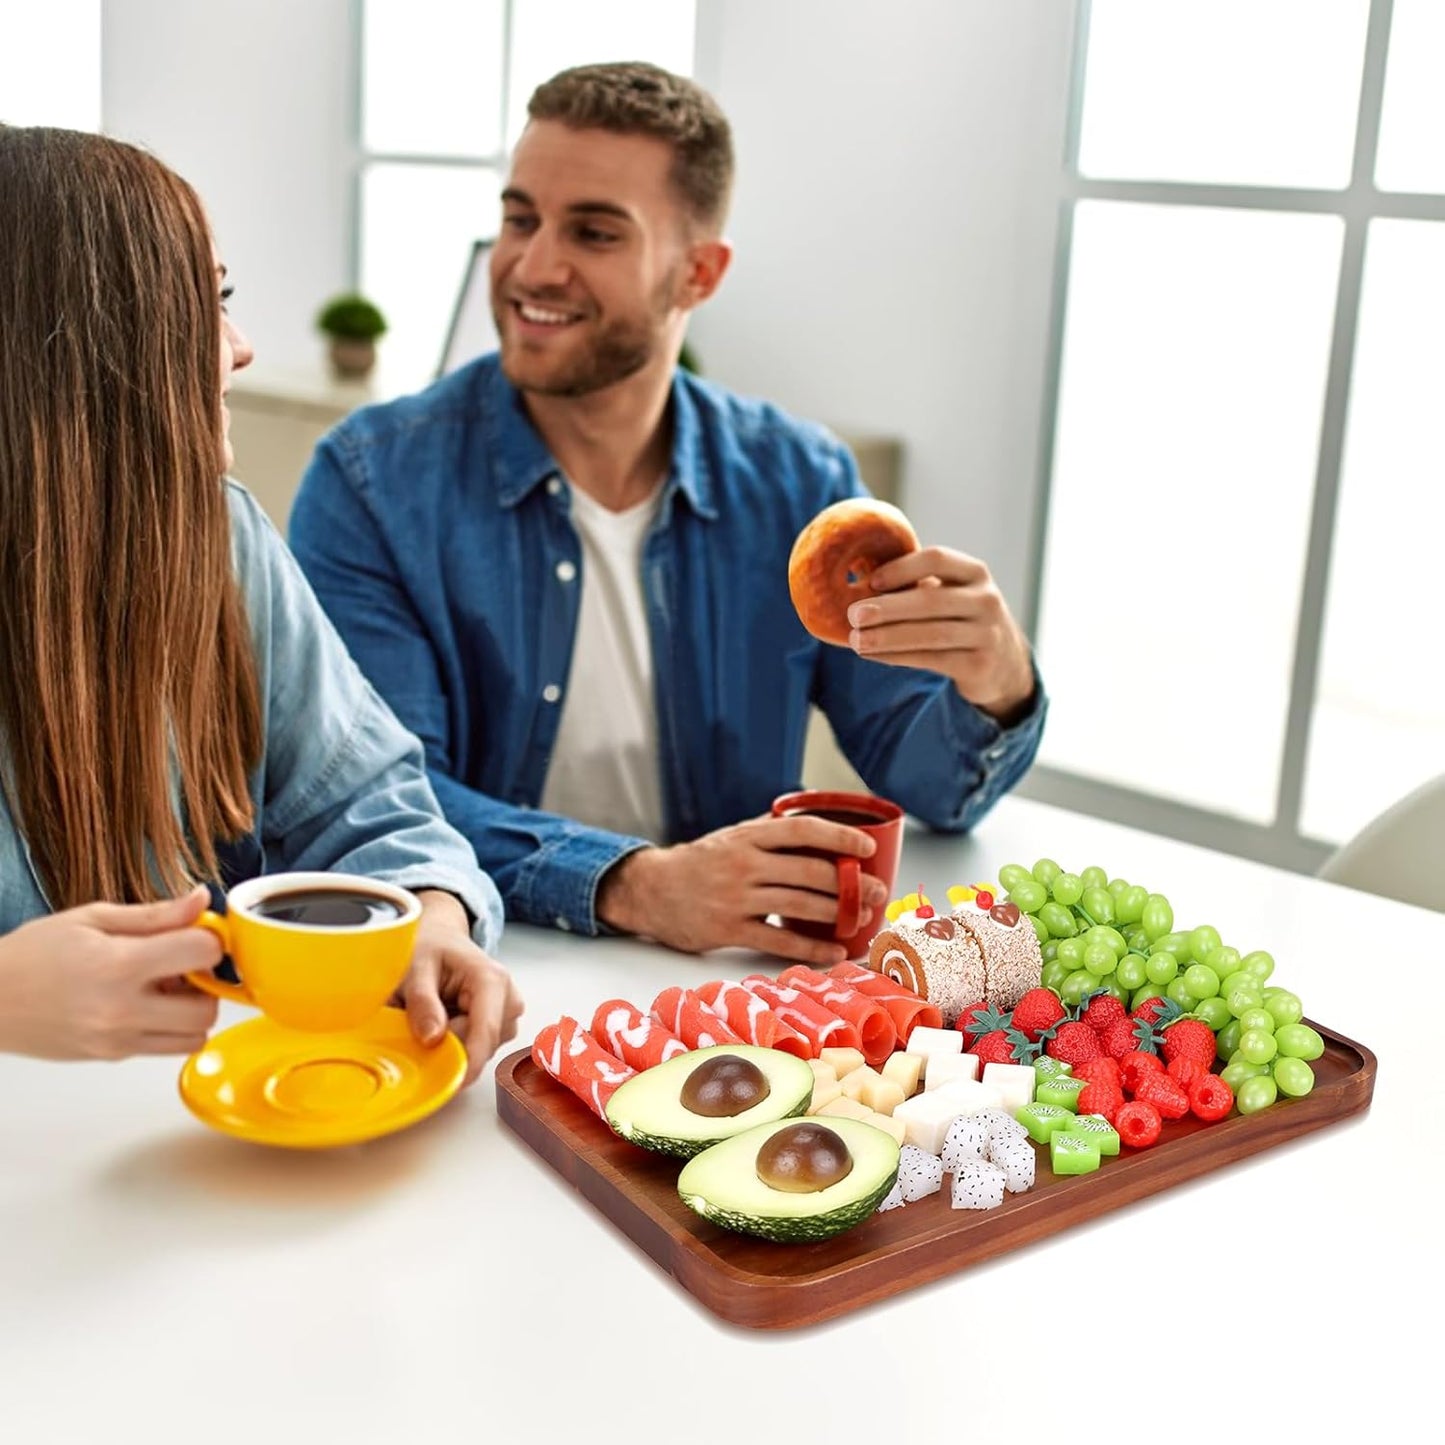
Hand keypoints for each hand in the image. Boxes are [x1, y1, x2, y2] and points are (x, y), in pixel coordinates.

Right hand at [0, 886, 221, 1060]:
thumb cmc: (33, 954)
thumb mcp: (93, 918)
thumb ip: (155, 914)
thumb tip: (201, 901)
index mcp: (120, 965)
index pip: (202, 953)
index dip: (210, 939)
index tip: (198, 934)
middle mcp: (122, 1009)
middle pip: (208, 1008)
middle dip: (208, 984)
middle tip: (185, 966)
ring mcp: (117, 1039)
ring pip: (194, 1038)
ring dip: (193, 1012)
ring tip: (165, 989)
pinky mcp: (111, 1057)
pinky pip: (165, 1049)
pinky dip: (169, 1029)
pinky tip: (146, 1005)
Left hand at [398, 891, 523, 1085]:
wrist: (440, 938)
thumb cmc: (429, 948)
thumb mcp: (415, 967)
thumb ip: (422, 1001)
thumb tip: (433, 1038)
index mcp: (491, 980)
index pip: (486, 1032)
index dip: (469, 1062)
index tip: (448, 1083)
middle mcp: (508, 999)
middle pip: (482, 1044)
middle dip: (449, 1045)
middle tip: (418, 1022)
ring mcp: (508, 1014)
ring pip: (481, 1049)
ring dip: (452, 1042)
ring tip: (434, 1014)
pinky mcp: (501, 1025)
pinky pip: (479, 1048)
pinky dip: (458, 1041)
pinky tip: (446, 1019)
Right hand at [594, 815, 889, 963]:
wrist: (650, 890)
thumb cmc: (698, 862)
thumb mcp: (730, 835)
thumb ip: (768, 830)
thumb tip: (814, 820)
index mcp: (747, 836)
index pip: (801, 829)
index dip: (838, 835)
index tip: (866, 846)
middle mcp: (743, 864)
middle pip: (809, 871)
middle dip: (850, 883)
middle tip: (876, 891)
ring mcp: (735, 898)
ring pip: (799, 905)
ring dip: (838, 913)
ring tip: (862, 917)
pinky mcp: (728, 930)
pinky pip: (778, 940)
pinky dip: (811, 948)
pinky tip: (834, 951)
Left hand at [847, 545, 1035, 722]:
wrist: (1004, 662)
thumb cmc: (960, 618)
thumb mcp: (950, 592)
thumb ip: (916, 583)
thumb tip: (857, 577)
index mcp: (975, 572)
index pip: (937, 559)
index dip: (902, 568)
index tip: (871, 580)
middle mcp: (986, 600)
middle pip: (931, 600)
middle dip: (888, 608)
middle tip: (853, 615)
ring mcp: (986, 634)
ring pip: (930, 634)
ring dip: (888, 637)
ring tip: (857, 640)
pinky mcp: (979, 665)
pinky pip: (931, 659)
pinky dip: (897, 657)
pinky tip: (873, 655)